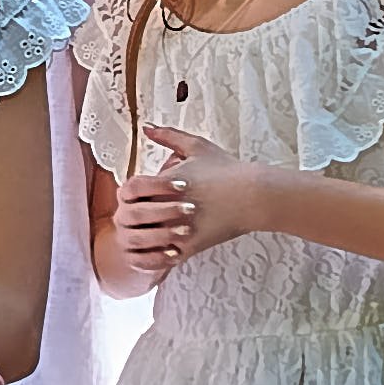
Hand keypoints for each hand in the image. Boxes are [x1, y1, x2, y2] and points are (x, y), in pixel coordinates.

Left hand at [106, 125, 268, 280]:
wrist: (253, 195)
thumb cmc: (226, 169)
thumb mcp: (196, 146)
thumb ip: (168, 136)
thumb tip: (146, 126)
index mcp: (164, 183)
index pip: (130, 191)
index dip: (132, 193)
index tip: (142, 195)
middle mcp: (166, 208)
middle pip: (134, 216)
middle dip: (136, 216)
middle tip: (141, 216)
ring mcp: (177, 230)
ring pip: (145, 240)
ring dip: (144, 237)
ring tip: (151, 233)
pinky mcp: (189, 247)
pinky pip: (163, 257)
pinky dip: (160, 254)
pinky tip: (165, 247)